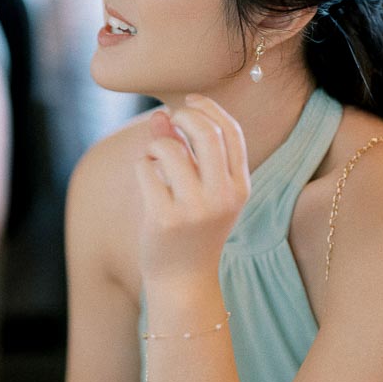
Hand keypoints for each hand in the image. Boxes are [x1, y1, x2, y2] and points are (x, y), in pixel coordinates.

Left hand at [136, 93, 250, 283]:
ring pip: (169, 148)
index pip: (231, 132)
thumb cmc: (192, 229)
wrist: (184, 280)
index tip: (188, 101)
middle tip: (169, 120)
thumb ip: (186, 151)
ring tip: (154, 162)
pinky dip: (142, 168)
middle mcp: (223, 197)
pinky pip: (146, 170)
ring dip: (155, 146)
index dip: (208, 108)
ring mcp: (195, 209)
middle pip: (206, 133)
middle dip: (182, 116)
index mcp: (240, 187)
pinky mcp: (165, 219)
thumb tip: (162, 115)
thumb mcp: (201, 190)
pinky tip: (147, 184)